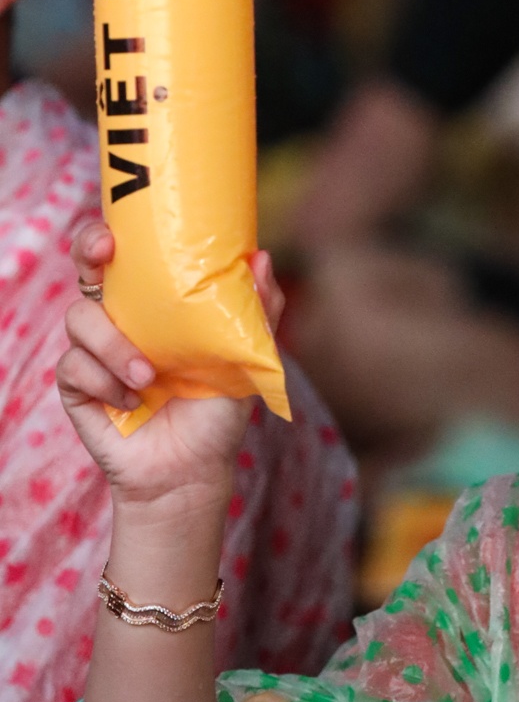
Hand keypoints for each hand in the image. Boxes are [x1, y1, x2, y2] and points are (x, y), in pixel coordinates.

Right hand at [57, 220, 284, 515]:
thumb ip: (258, 310)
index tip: (118, 232)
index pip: (125, 254)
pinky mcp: (77, 387)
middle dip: (89, 251)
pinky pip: (73, 367)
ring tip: (148, 375)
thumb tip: (263, 257)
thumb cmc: (217, 410)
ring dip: (113, 345)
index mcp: (155, 303)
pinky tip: (132, 401)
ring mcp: (94, 351)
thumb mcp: (247, 357)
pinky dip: (104, 382)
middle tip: (105, 257)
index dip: (111, 232)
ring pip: (79, 318)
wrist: (193, 470)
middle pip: (85, 267)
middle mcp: (121, 318)